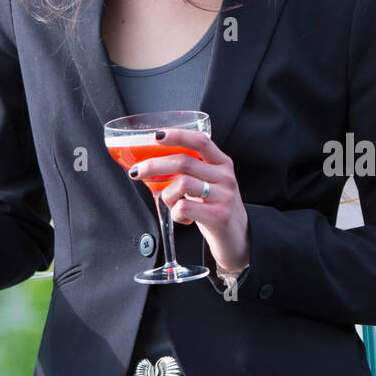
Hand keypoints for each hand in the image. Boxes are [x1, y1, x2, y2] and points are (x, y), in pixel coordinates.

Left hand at [130, 129, 249, 272]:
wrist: (238, 241)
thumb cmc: (216, 209)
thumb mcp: (210, 184)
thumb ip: (190, 171)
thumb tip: (153, 163)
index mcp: (222, 163)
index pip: (200, 141)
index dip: (177, 135)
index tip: (156, 135)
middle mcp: (225, 177)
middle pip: (184, 161)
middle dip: (154, 165)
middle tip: (137, 172)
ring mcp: (224, 196)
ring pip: (182, 184)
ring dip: (167, 194)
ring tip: (171, 203)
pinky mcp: (219, 216)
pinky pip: (184, 208)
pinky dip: (175, 213)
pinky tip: (182, 218)